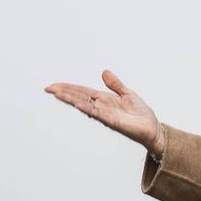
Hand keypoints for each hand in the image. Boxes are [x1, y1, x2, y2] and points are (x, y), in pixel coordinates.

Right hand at [45, 70, 162, 156]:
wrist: (152, 128)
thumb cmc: (140, 114)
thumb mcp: (126, 93)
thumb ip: (115, 84)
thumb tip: (104, 72)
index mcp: (103, 99)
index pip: (82, 92)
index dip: (68, 88)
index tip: (54, 86)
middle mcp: (101, 107)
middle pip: (78, 97)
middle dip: (64, 92)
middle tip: (48, 88)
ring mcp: (105, 114)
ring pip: (84, 105)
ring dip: (70, 100)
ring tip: (57, 94)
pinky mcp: (113, 121)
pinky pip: (97, 114)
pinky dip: (87, 109)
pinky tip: (77, 105)